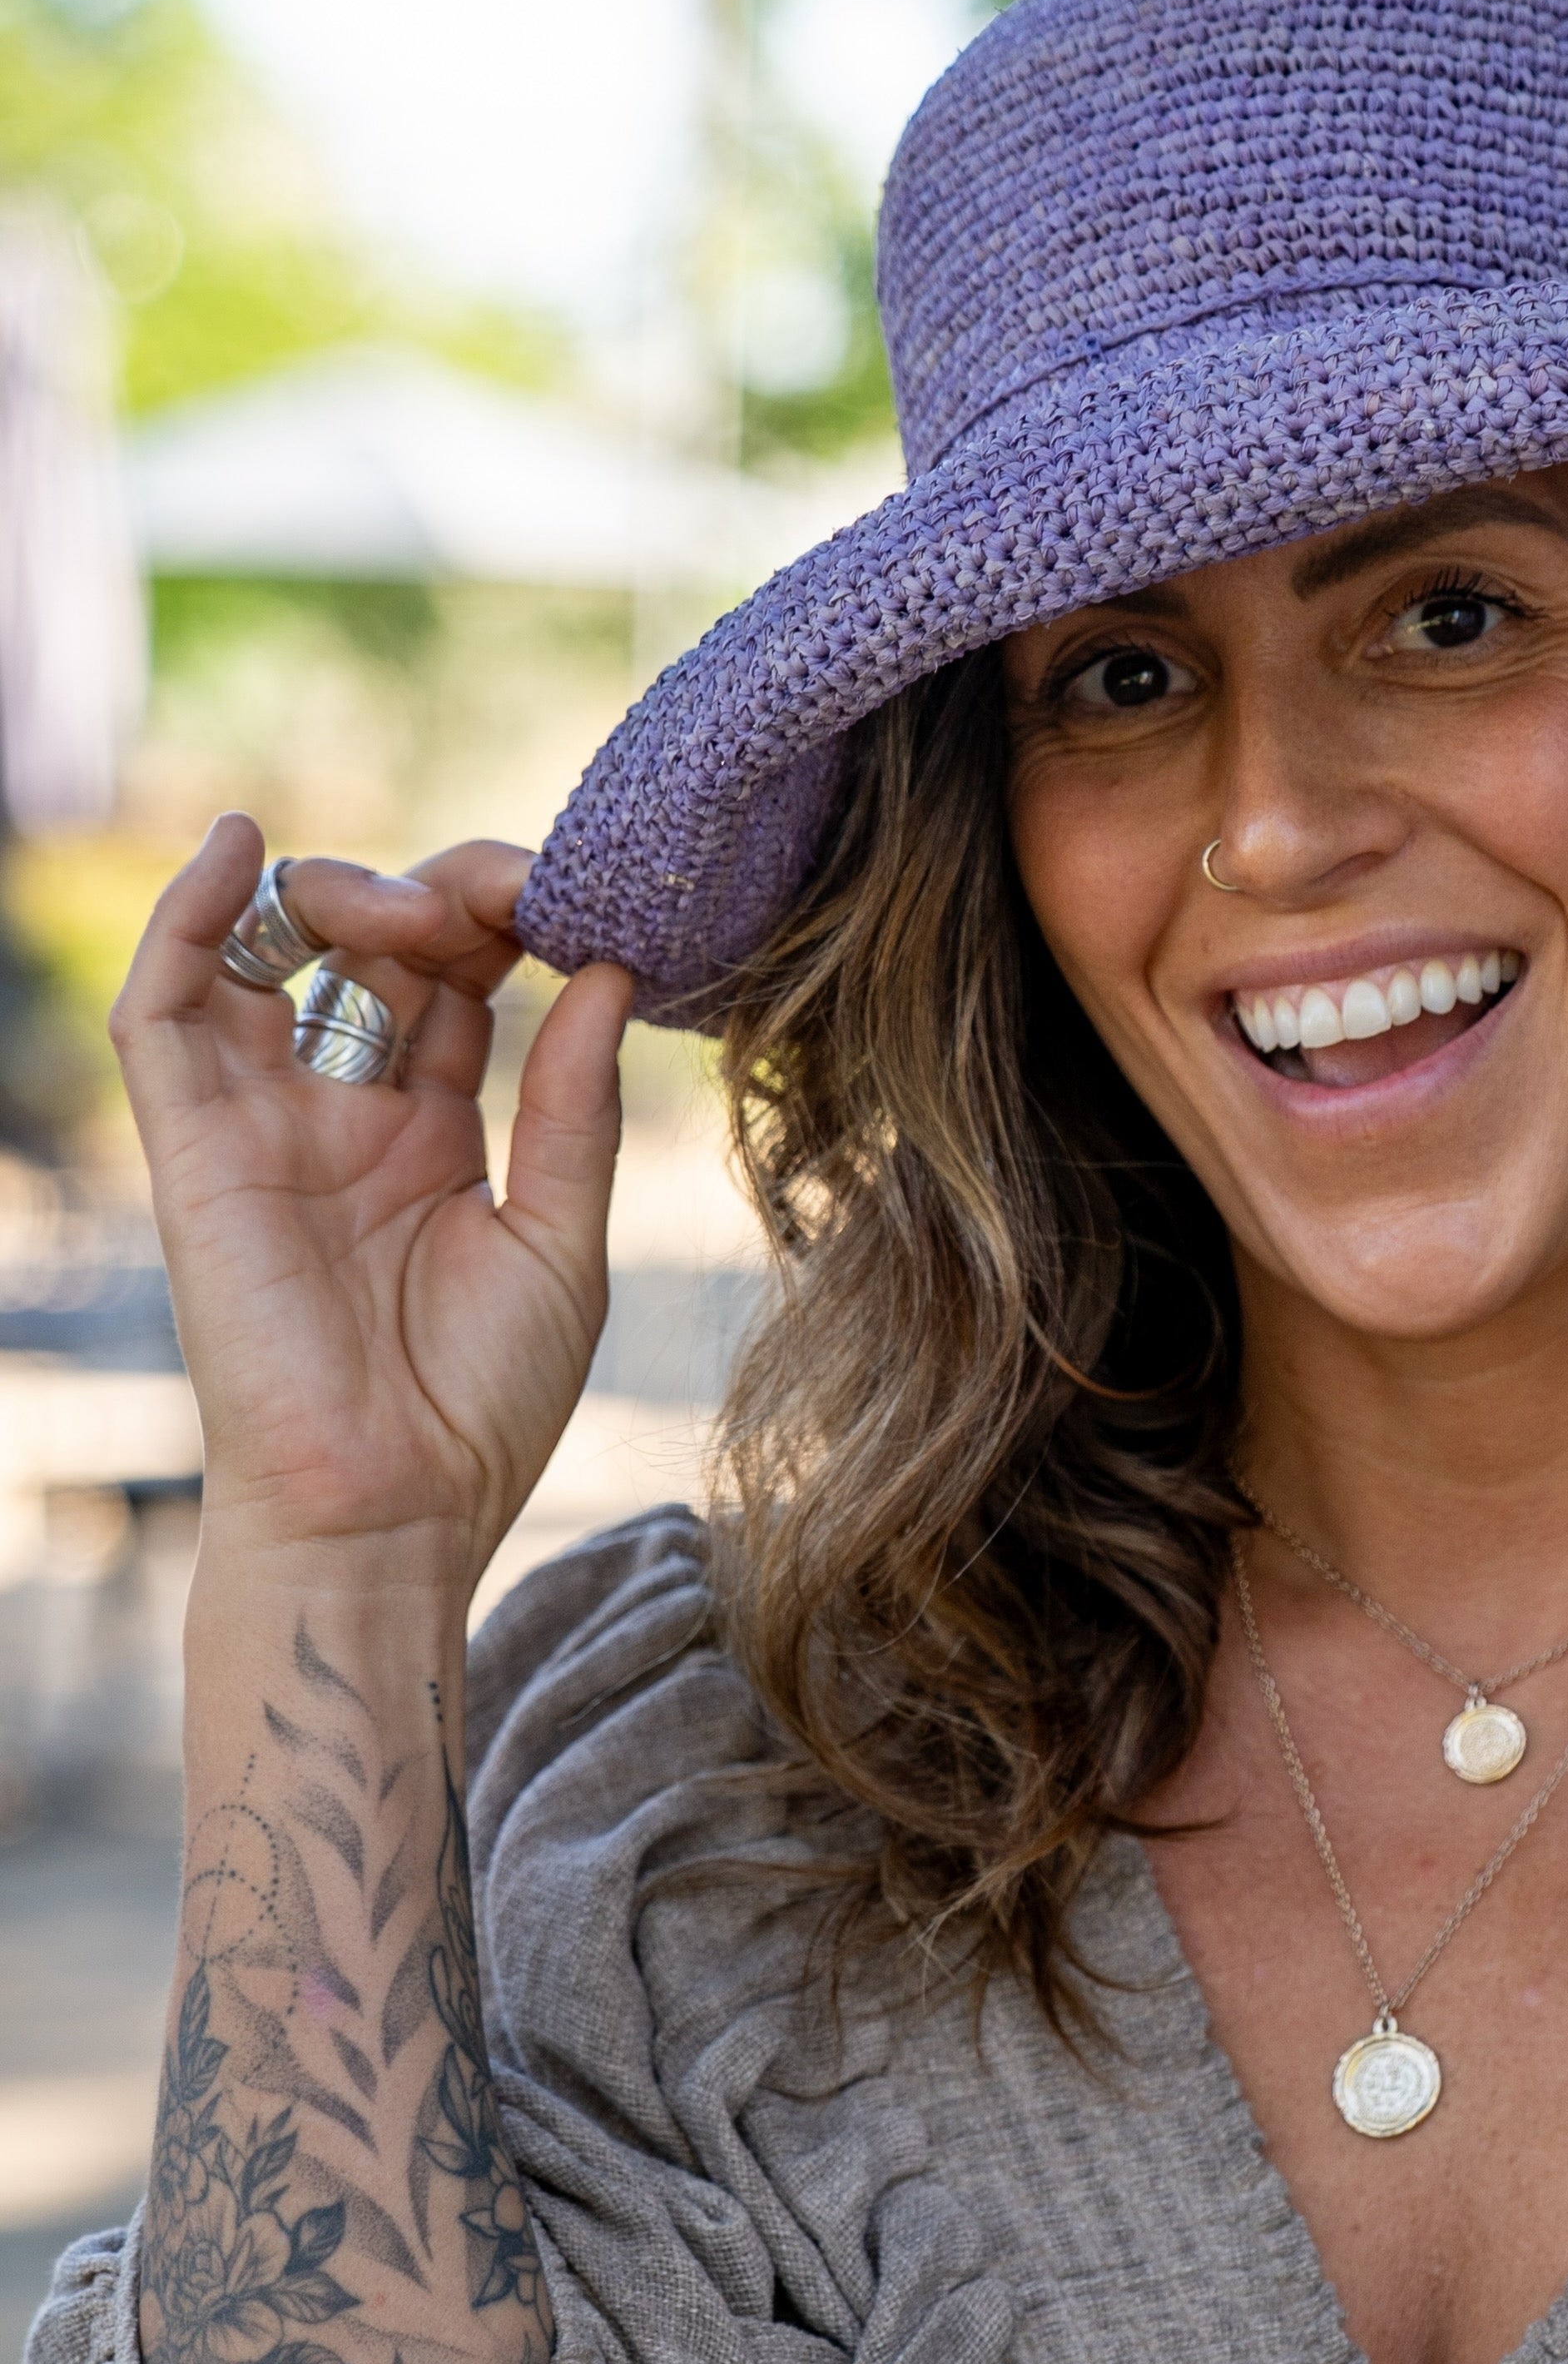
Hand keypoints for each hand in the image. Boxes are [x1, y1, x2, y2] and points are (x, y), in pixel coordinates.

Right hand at [110, 815, 633, 1580]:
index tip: (577, 897)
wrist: (393, 1519)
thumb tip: (609, 972)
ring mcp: (265, 1123)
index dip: (504, 919)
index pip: (456, 978)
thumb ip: (577, 1107)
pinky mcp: (194, 1147)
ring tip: (414, 906)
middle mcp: (343, 1112)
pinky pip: (162, 1006)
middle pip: (372, 945)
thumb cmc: (479, 1410)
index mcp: (434, 1132)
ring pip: (268, 952)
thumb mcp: (564, 1241)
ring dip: (336, 891)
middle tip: (511, 897)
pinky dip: (188, 914)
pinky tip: (244, 845)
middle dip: (439, 894)